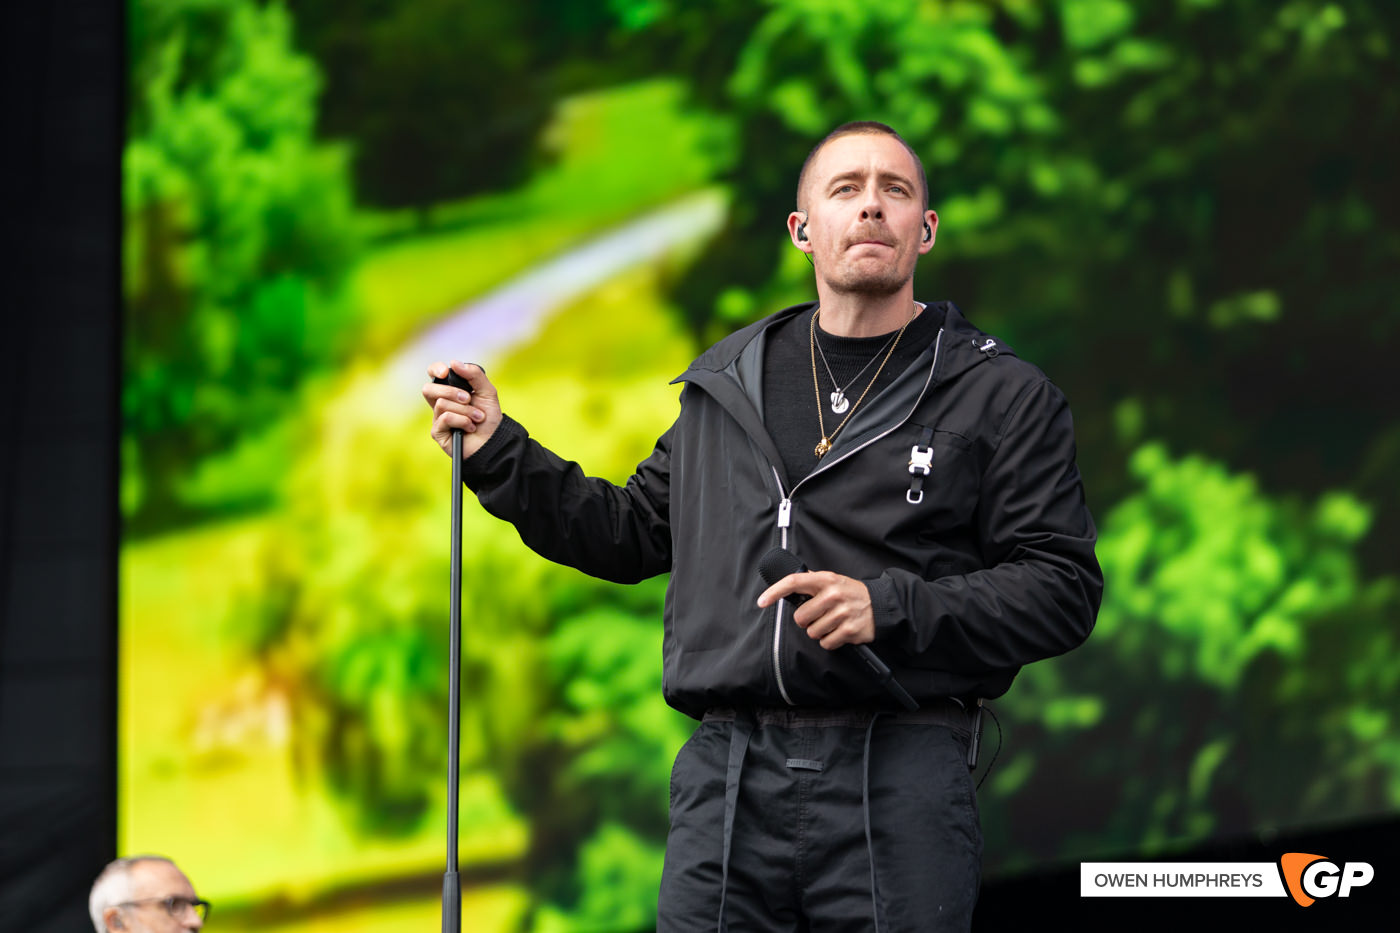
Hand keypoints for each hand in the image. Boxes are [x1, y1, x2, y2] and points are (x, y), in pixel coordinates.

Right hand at [422, 360, 501, 458]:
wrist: (494, 440)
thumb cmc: (489, 417)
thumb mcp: (487, 391)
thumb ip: (474, 375)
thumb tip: (454, 363)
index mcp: (450, 391)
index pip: (434, 375)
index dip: (435, 369)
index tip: (445, 372)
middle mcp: (441, 403)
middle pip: (429, 389)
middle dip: (451, 392)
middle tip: (468, 399)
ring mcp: (437, 418)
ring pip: (442, 404)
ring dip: (465, 410)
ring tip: (477, 418)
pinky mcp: (438, 432)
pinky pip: (446, 418)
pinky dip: (463, 421)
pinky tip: (470, 427)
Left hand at [757, 571, 874, 649]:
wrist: (881, 605)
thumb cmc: (851, 593)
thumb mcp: (833, 580)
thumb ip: (812, 582)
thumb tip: (787, 584)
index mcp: (826, 580)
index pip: (794, 582)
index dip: (774, 592)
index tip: (761, 601)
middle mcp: (833, 594)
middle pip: (800, 618)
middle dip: (807, 621)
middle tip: (820, 616)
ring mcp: (842, 613)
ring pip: (813, 633)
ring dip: (820, 632)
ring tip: (833, 622)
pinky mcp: (850, 630)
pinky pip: (826, 643)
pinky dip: (830, 641)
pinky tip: (840, 631)